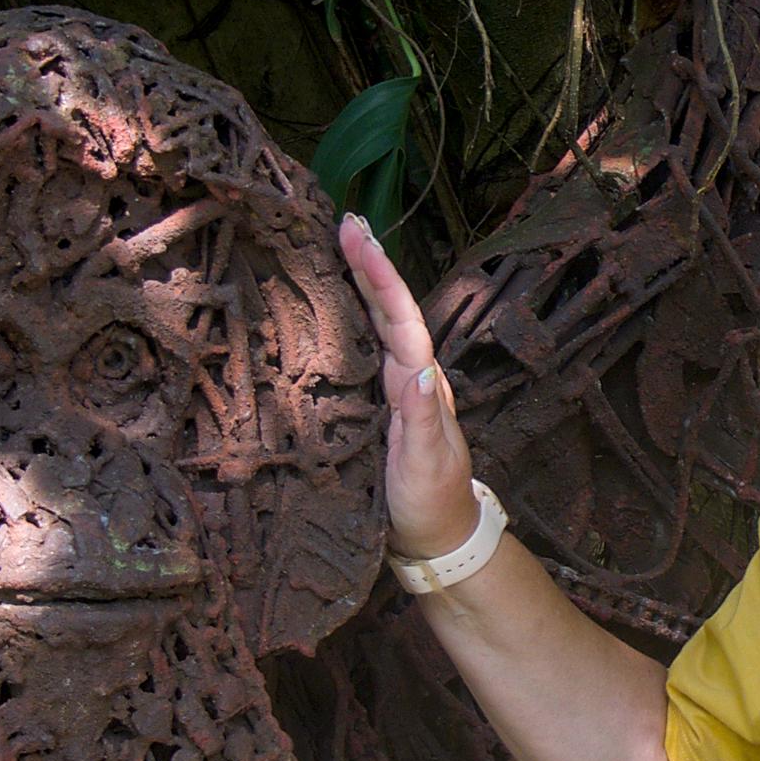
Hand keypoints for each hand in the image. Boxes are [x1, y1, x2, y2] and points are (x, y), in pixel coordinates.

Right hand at [337, 213, 481, 559]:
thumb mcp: (426, 466)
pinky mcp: (372, 405)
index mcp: (421, 383)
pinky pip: (357, 351)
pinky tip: (326, 304)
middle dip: (367, 263)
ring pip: (373, 324)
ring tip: (336, 243)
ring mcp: (390, 388)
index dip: (379, 276)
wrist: (434, 540)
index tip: (358, 234)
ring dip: (357, 283)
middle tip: (343, 220)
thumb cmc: (430, 504)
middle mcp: (407, 376)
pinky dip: (345, 320)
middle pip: (387, 309)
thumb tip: (421, 370)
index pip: (400, 318)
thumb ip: (424, 421)